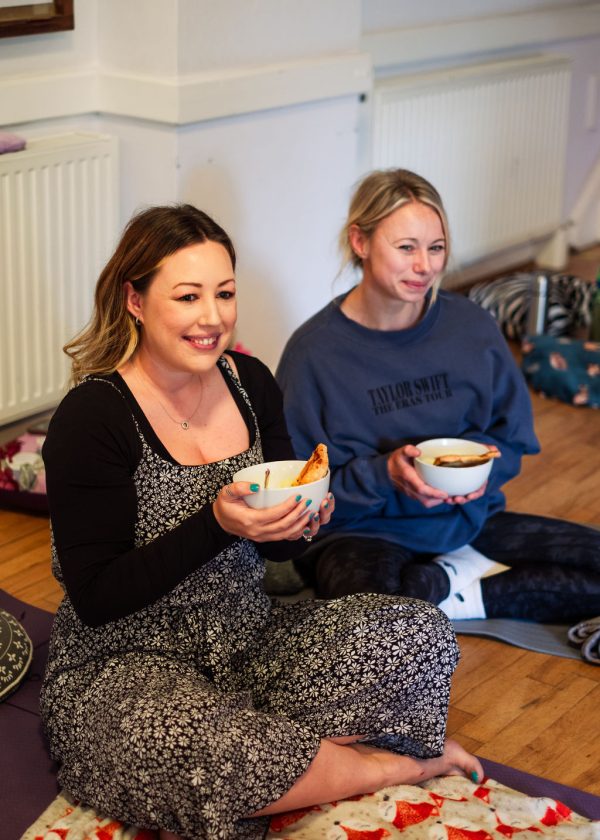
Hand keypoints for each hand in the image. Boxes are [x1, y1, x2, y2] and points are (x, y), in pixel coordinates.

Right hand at [213, 482, 333, 542]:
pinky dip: (296, 531)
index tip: (298, 496)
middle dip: (298, 514)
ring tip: (310, 512)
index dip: (288, 506)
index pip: (274, 514)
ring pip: (286, 534)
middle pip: (283, 525)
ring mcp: (262, 537)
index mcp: (250, 520)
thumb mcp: (226, 493)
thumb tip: (257, 487)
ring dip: (300, 524)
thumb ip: (239, 487)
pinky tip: (304, 523)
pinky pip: (284, 537)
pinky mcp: (265, 538)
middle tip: (308, 502)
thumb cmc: (225, 505)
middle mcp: (258, 531)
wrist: (220, 522)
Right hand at [387, 445, 448, 507]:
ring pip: (427, 503)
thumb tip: (418, 451)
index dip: (434, 493)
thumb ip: (408, 450)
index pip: (421, 489)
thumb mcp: (401, 452)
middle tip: (454, 495)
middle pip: (426, 500)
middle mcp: (410, 488)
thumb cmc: (396, 461)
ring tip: (450, 495)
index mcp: (408, 477)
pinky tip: (442, 495)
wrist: (386, 472)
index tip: (445, 494)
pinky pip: (425, 502)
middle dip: (440, 499)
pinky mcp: (414, 496)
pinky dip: (435, 501)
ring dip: (439, 501)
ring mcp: (412, 494)